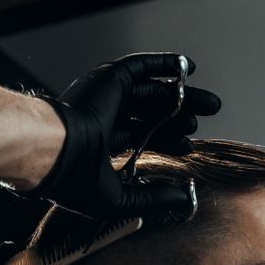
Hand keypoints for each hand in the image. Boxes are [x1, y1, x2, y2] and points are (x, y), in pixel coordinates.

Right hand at [28, 53, 220, 218]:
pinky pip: (142, 66)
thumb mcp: (120, 199)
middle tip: (200, 124)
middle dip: (178, 119)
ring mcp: (106, 97)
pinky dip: (166, 65)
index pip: (138, 139)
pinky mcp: (110, 78)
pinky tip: (188, 68)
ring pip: (151, 92)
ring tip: (209, 104)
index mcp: (98, 146)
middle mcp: (102, 119)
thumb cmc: (75, 180)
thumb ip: (154, 199)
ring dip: (180, 96)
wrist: (54, 151)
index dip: (165, 142)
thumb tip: (185, 199)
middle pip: (149, 115)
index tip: (187, 148)